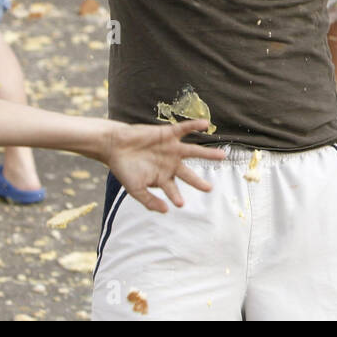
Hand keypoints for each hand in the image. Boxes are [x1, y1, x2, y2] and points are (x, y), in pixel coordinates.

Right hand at [103, 120, 225, 212]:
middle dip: (198, 182)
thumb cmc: (124, 168)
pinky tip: (206, 125)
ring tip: (223, 155)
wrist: (114, 145)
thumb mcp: (135, 189)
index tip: (180, 204)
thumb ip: (149, 200)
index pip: (173, 191)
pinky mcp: (168, 134)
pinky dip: (195, 126)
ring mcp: (171, 149)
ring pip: (193, 152)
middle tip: (210, 189)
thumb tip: (165, 211)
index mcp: (162, 178)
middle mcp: (170, 164)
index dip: (175, 197)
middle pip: (189, 174)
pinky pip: (184, 129)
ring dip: (208, 153)